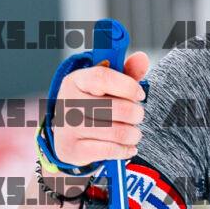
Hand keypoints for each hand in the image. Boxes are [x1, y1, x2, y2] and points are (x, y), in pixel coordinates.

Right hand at [48, 52, 149, 170]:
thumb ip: (126, 72)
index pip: (103, 77)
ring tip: (134, 133)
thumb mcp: (106, 86)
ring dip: (134, 134)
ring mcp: (68, 127)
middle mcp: (69, 102)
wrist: (67, 137)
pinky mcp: (72, 148)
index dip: (127, 85)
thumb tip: (142, 58)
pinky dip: (125, 149)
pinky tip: (129, 147)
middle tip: (137, 116)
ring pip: (117, 132)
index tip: (140, 94)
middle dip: (136, 114)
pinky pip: (110, 150)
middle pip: (116, 108)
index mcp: (76, 80)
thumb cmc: (93, 105)